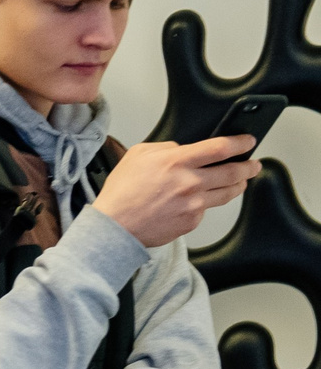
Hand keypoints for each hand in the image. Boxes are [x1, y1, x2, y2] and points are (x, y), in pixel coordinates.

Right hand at [92, 135, 260, 247]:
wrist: (115, 227)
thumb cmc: (122, 192)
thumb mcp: (138, 155)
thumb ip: (165, 147)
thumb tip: (182, 149)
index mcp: (177, 161)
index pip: (221, 148)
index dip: (240, 143)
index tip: (248, 141)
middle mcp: (190, 182)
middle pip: (234, 172)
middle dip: (249, 166)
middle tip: (253, 164)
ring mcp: (194, 204)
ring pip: (228, 192)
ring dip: (238, 184)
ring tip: (241, 181)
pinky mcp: (192, 221)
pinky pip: (207, 209)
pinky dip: (206, 203)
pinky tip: (198, 201)